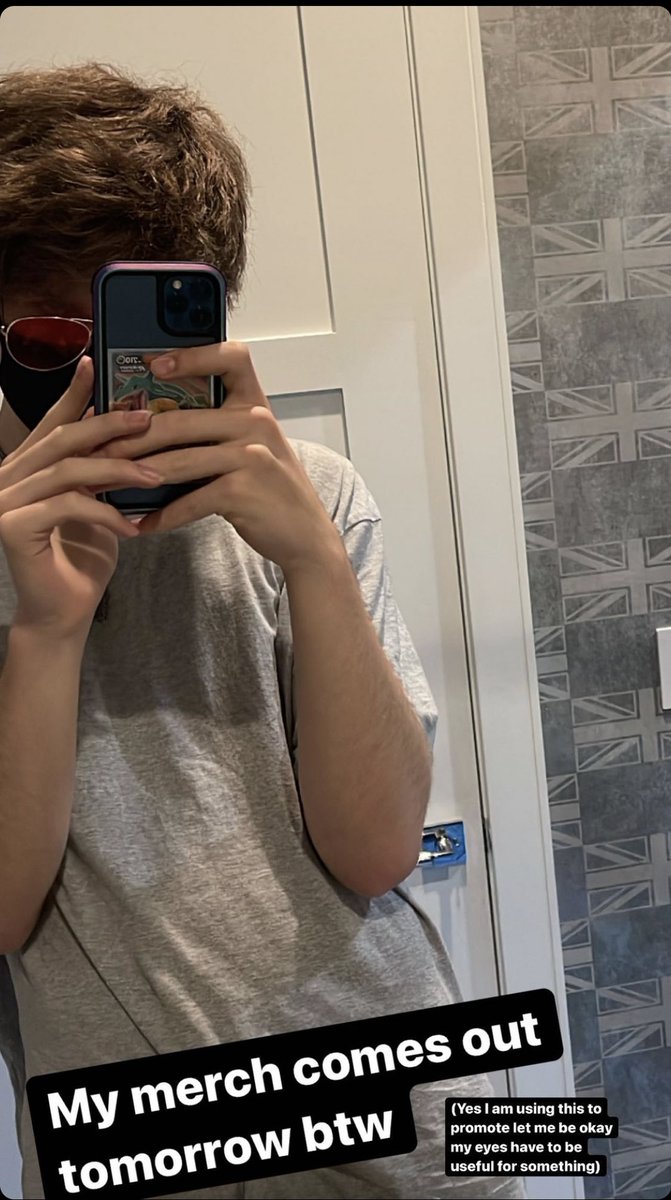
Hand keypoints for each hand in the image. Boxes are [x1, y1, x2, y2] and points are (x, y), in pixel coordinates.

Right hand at [0, 358, 162, 638]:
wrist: (63, 614)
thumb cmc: (82, 560)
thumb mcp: (97, 504)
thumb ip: (99, 470)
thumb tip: (131, 430)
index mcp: (26, 467)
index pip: (52, 423)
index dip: (74, 393)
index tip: (96, 366)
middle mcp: (7, 478)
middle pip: (62, 440)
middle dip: (109, 427)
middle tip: (147, 420)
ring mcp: (5, 501)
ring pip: (68, 471)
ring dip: (116, 471)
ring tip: (155, 477)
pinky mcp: (12, 526)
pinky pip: (67, 506)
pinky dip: (104, 513)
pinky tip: (132, 526)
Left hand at [104, 343, 343, 575]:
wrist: (304, 533)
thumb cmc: (269, 487)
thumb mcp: (251, 444)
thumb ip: (216, 426)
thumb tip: (151, 419)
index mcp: (254, 403)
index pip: (232, 357)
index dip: (193, 355)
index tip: (156, 365)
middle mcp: (256, 422)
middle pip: (182, 419)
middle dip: (133, 436)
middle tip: (100, 446)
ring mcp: (251, 456)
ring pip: (179, 459)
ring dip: (137, 475)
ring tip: (108, 484)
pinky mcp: (243, 491)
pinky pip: (190, 500)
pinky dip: (163, 516)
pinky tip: (143, 524)